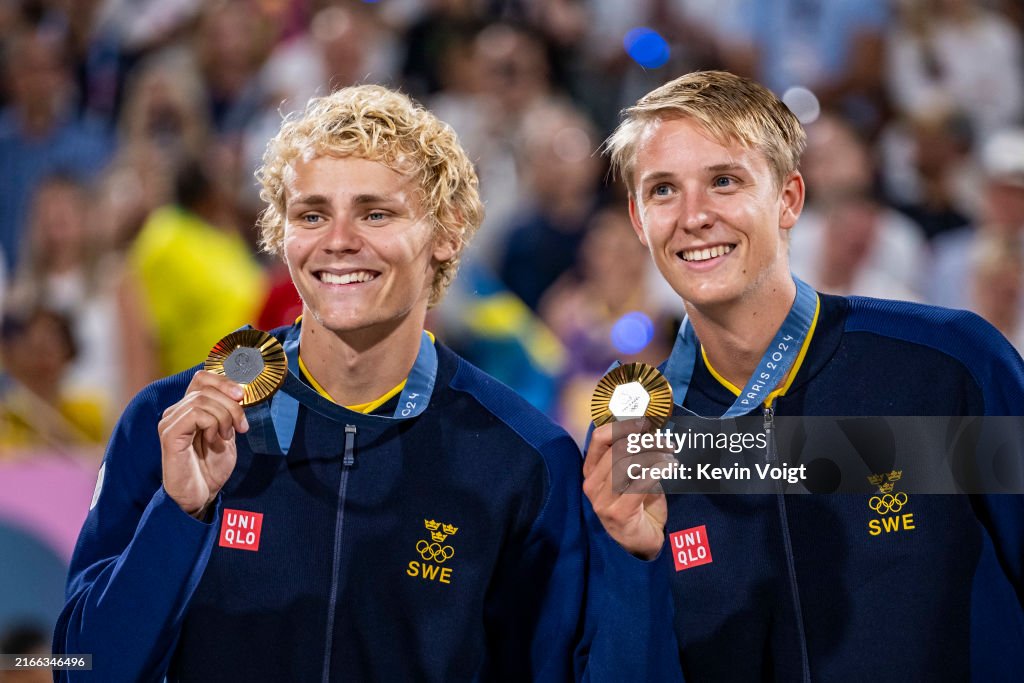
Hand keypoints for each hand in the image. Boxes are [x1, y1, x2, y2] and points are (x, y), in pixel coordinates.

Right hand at [159, 371, 248, 518]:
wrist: (200, 495)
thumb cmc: (211, 467)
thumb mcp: (227, 433)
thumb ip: (229, 413)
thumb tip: (242, 392)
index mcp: (189, 408)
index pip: (202, 377)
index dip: (224, 381)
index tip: (243, 395)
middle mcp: (175, 411)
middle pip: (206, 388)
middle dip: (232, 405)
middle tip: (240, 426)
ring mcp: (169, 422)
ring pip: (202, 400)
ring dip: (224, 417)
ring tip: (226, 437)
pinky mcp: (169, 435)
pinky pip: (194, 414)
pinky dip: (212, 424)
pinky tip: (214, 440)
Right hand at [582, 420, 670, 559]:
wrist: (642, 543)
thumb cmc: (639, 506)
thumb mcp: (633, 476)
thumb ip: (634, 455)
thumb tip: (650, 428)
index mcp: (591, 471)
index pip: (600, 438)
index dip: (623, 426)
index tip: (645, 423)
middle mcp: (591, 485)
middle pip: (618, 449)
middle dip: (647, 441)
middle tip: (667, 442)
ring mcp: (602, 501)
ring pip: (628, 464)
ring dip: (654, 455)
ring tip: (671, 456)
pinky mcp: (617, 514)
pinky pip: (639, 483)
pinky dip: (658, 470)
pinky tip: (671, 467)